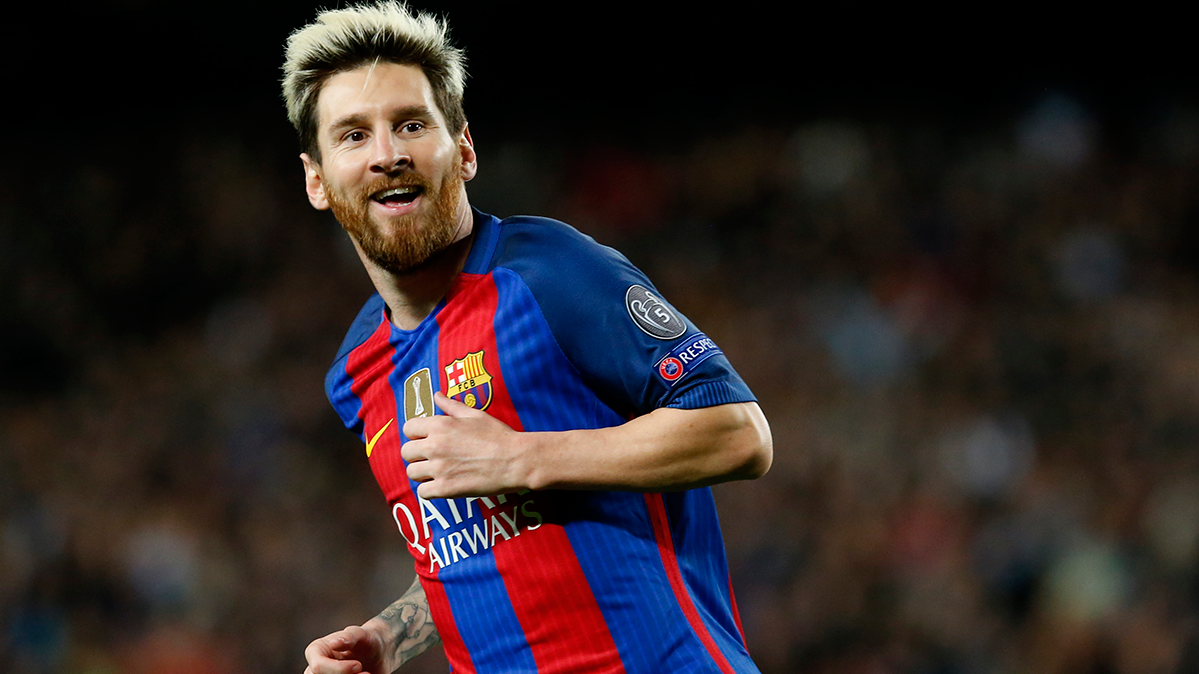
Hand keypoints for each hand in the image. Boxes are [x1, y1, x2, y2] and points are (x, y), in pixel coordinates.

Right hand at [303, 625, 386, 673]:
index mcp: (316, 651)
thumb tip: (333, 643)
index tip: (358, 666)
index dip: (339, 669)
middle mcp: (315, 669)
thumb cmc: (366, 640)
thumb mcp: (361, 634)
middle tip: (366, 673)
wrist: (377, 655)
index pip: (318, 666)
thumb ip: (349, 637)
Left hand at [401, 392, 527, 497]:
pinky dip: (429, 491)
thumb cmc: (498, 436)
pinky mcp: (446, 489)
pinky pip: (422, 493)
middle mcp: (435, 446)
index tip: (425, 439)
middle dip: (416, 454)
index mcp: (440, 425)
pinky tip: (441, 485)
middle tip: (431, 458)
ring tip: (436, 472)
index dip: (416, 434)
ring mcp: (439, 468)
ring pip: (412, 473)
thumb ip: (451, 406)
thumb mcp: (475, 415)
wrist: (516, 460)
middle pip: (406, 452)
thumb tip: (437, 395)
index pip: (408, 429)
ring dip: (422, 473)